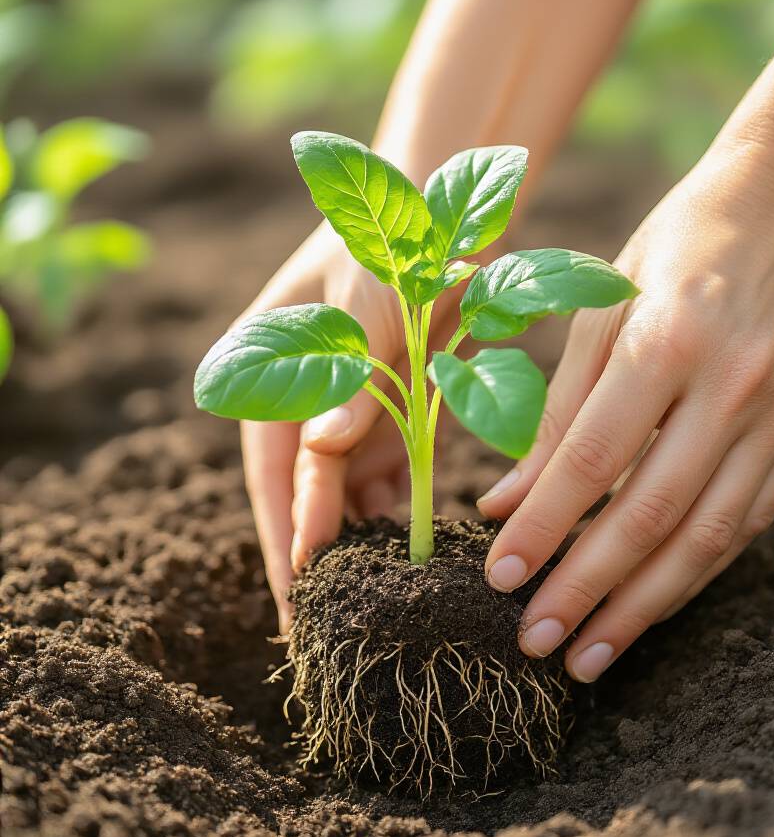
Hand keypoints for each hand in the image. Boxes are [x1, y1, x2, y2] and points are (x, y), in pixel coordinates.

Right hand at [240, 223, 407, 630]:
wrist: (438, 205)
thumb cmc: (389, 238)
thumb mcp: (367, 294)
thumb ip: (352, 369)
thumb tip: (324, 447)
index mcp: (271, 378)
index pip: (275, 479)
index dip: (288, 543)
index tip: (298, 606)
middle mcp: (304, 404)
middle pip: (310, 498)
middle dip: (324, 559)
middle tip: (335, 630)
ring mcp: (349, 414)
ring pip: (349, 498)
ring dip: (362, 546)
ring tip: (374, 610)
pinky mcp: (391, 415)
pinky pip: (391, 479)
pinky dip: (399, 514)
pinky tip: (411, 556)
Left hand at [477, 139, 773, 681]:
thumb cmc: (679, 242)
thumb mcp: (601, 306)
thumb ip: (553, 411)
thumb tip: (504, 502)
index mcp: (668, 339)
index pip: (592, 461)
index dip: (544, 528)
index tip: (500, 581)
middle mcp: (734, 385)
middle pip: (652, 515)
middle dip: (588, 591)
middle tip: (537, 644)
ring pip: (708, 538)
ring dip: (643, 607)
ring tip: (590, 654)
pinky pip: (748, 523)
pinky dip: (695, 573)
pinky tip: (649, 605)